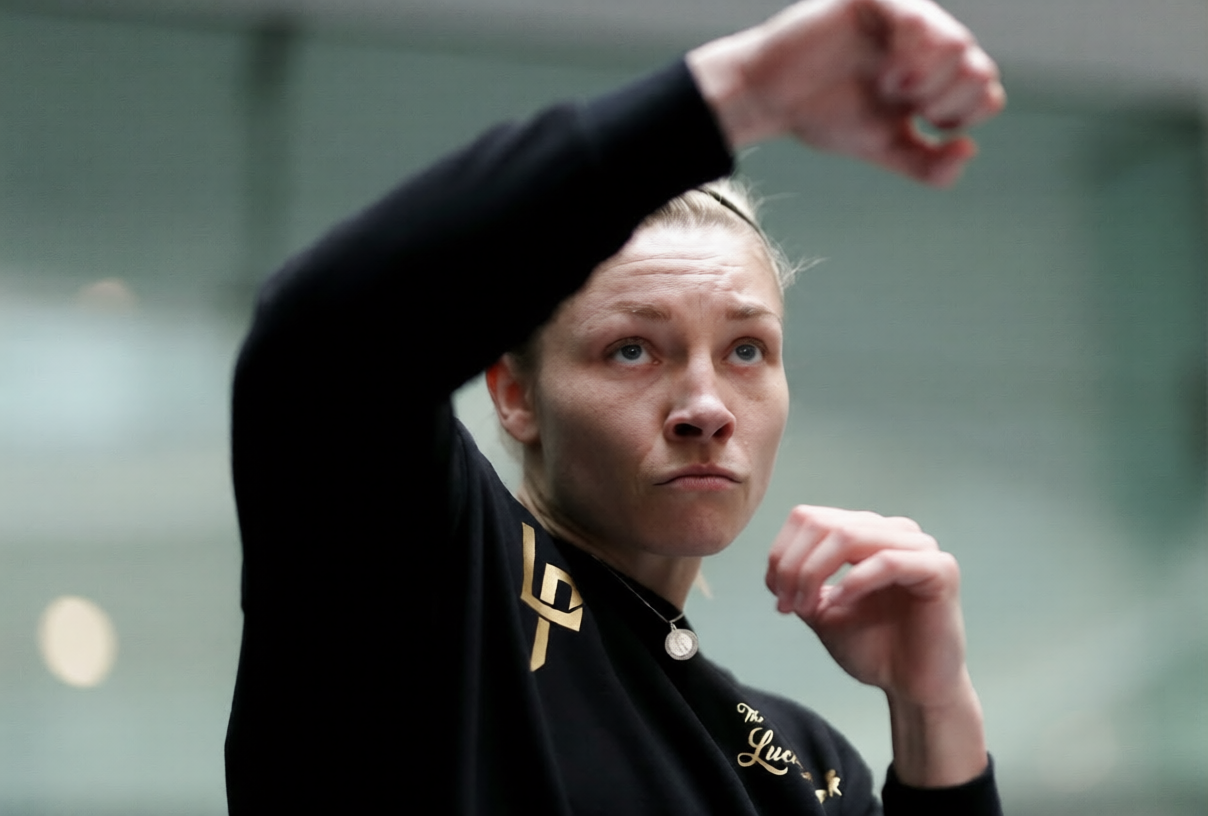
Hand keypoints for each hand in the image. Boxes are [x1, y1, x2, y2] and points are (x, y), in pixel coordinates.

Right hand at [688, 0, 1004, 185]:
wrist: (770, 98)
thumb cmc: (823, 117)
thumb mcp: (883, 150)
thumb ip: (928, 164)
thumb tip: (969, 151)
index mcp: (934, 78)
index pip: (984, 92)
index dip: (964, 116)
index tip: (925, 127)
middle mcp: (926, 46)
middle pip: (978, 68)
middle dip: (948, 100)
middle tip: (909, 108)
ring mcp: (904, 20)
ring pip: (957, 42)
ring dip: (933, 77)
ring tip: (894, 88)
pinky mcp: (875, 2)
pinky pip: (916, 16)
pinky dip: (914, 48)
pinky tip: (890, 74)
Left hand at [765, 505, 986, 785]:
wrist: (913, 688)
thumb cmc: (874, 648)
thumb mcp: (822, 610)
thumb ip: (801, 581)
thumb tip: (777, 566)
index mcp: (866, 532)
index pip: (810, 518)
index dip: (782, 552)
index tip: (775, 593)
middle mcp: (893, 531)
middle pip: (823, 524)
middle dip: (794, 565)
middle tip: (787, 604)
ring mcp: (918, 547)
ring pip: (848, 536)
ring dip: (815, 572)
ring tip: (808, 607)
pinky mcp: (939, 569)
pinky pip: (887, 561)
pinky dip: (854, 582)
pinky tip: (841, 603)